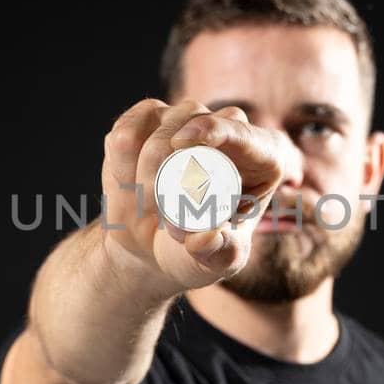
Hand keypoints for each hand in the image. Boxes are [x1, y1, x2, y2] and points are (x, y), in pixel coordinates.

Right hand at [100, 98, 302, 297]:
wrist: (154, 247)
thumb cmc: (199, 253)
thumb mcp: (216, 262)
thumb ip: (219, 255)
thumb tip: (206, 236)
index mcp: (262, 160)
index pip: (246, 135)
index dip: (217, 130)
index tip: (183, 141)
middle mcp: (228, 131)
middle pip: (200, 120)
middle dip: (170, 161)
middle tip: (158, 209)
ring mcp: (188, 121)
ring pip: (162, 123)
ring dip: (145, 168)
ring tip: (149, 208)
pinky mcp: (150, 120)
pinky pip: (130, 129)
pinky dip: (121, 160)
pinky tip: (127, 186)